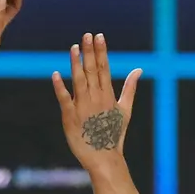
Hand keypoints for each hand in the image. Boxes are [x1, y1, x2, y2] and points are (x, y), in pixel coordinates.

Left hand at [51, 32, 141, 170]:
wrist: (105, 158)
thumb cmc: (114, 135)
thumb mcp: (126, 110)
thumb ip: (130, 88)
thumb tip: (139, 69)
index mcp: (108, 95)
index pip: (104, 68)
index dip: (101, 51)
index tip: (98, 36)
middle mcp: (96, 98)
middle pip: (92, 70)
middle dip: (89, 52)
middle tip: (86, 35)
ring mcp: (83, 107)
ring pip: (79, 81)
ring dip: (76, 64)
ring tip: (73, 47)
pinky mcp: (70, 117)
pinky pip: (64, 99)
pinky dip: (60, 87)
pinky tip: (55, 74)